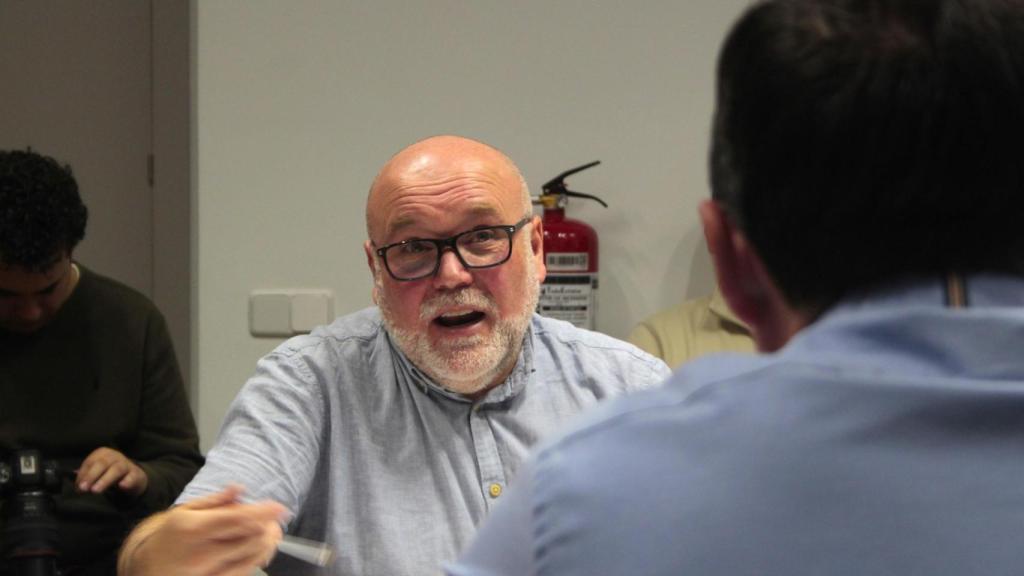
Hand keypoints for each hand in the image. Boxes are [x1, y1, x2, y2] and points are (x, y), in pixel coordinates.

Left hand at [77, 447, 148, 496]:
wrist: (133, 476)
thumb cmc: (109, 473)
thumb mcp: (97, 472)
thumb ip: (85, 476)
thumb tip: (76, 485)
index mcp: (102, 453)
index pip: (90, 462)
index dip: (83, 475)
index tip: (78, 487)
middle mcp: (114, 456)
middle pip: (102, 464)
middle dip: (91, 476)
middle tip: (83, 489)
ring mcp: (126, 464)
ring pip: (116, 470)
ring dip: (105, 480)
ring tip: (95, 491)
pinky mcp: (136, 474)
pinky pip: (132, 477)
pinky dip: (127, 481)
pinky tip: (122, 485)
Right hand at [119, 485, 286, 575]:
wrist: (148, 567)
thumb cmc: (171, 535)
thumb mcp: (186, 511)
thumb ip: (215, 501)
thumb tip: (240, 488)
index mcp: (194, 528)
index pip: (235, 519)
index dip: (262, 513)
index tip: (280, 508)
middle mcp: (201, 552)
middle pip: (248, 539)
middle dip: (269, 527)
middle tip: (276, 518)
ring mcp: (208, 572)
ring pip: (251, 556)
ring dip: (268, 542)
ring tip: (271, 531)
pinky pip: (244, 571)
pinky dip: (258, 557)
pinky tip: (260, 548)